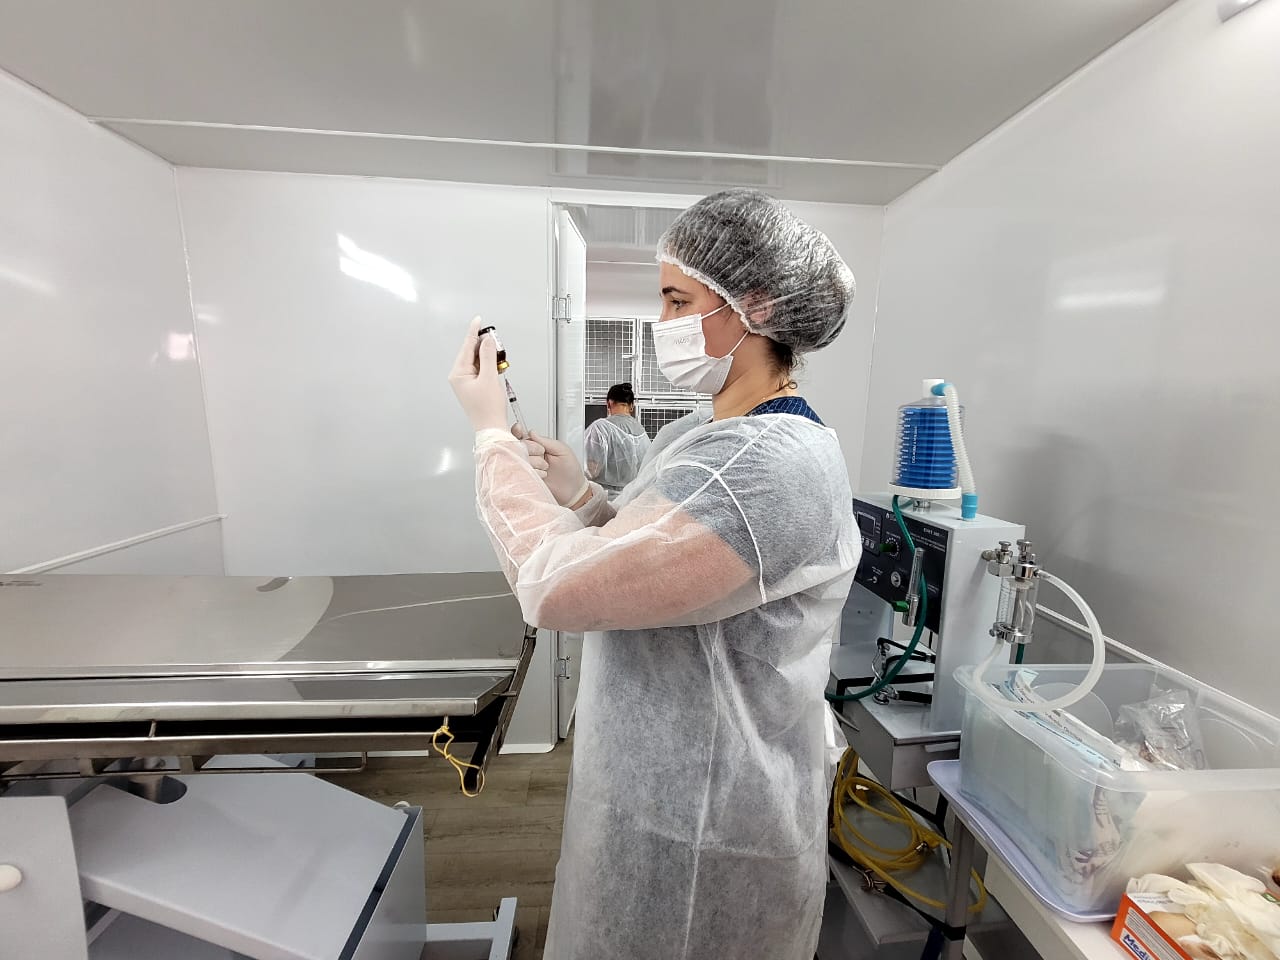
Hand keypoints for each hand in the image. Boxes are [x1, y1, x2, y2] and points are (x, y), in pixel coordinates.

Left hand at [448, 316, 509, 432]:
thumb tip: (487, 341)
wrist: (491, 427)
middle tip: (496, 339)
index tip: (479, 321)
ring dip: (488, 356)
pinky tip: (497, 365)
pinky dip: (489, 365)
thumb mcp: (489, 378)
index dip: (474, 332)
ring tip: (499, 356)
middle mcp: (459, 376)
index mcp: (458, 374)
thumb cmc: (488, 409)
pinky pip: (481, 369)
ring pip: (477, 360)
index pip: (466, 347)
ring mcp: (466, 381)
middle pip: (471, 352)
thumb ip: (488, 356)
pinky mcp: (474, 385)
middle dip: (484, 345)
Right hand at [514, 425, 588, 505]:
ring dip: (533, 463)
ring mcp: (527, 468)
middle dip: (530, 450)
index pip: (522, 436)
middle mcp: (530, 456)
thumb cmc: (571, 470)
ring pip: (519, 460)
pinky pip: (519, 473)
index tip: (518, 429)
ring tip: (546, 469)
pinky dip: (530, 473)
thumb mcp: (562, 450)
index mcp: (538, 446)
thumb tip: (531, 432)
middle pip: (518, 447)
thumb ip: (546, 441)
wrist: (573, 491)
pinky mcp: (526, 480)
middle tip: (542, 455)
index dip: (517, 432)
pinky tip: (541, 476)